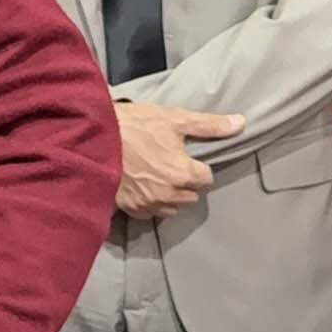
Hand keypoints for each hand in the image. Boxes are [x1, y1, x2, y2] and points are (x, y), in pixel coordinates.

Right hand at [114, 102, 245, 217]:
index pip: (206, 178)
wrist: (90, 137)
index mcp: (184, 173)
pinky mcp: (130, 209)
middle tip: (167, 163)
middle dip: (185, 182)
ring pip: (173, 207)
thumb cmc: (132, 125)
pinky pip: (151, 212)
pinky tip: (141, 186)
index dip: (196, 165)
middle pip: (192, 195)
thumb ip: (209, 125)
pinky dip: (151, 202)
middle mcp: (170, 194)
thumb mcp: (171, 118)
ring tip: (155, 176)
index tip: (181, 155)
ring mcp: (149, 204)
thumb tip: (241, 123)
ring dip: (170, 195)